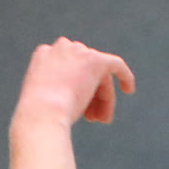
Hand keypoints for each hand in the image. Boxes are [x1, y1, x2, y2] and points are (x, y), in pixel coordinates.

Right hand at [17, 37, 136, 126]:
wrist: (42, 111)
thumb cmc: (39, 114)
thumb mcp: (41, 99)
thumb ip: (54, 92)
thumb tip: (68, 99)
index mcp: (44, 54)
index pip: (67, 68)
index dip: (77, 88)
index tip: (80, 108)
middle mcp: (61, 48)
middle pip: (85, 71)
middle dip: (91, 95)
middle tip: (94, 119)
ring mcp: (78, 53)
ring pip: (98, 75)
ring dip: (102, 98)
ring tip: (102, 119)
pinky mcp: (95, 60)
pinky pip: (115, 64)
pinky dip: (124, 75)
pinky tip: (129, 89)